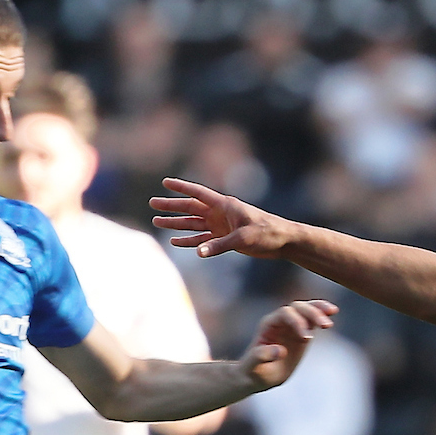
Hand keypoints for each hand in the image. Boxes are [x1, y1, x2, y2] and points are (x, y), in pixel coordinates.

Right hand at [153, 178, 296, 258]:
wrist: (283, 241)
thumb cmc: (267, 233)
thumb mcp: (244, 238)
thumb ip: (220, 245)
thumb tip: (198, 253)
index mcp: (224, 205)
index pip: (198, 193)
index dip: (181, 187)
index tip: (165, 182)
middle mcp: (220, 213)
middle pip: (190, 208)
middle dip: (171, 206)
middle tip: (152, 203)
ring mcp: (221, 226)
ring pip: (193, 224)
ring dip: (176, 224)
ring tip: (157, 222)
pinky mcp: (224, 239)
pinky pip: (202, 239)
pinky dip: (189, 240)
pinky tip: (175, 241)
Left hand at [239, 299, 337, 389]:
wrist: (259, 375)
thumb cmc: (254, 372)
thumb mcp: (253, 367)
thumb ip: (261, 356)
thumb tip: (279, 351)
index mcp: (268, 325)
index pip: (285, 314)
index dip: (297, 322)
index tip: (307, 339)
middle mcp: (280, 321)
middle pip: (298, 308)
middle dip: (312, 313)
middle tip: (326, 326)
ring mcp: (292, 325)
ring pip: (307, 309)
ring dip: (320, 309)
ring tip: (333, 312)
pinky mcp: (302, 332)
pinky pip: (313, 319)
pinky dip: (322, 314)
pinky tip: (333, 312)